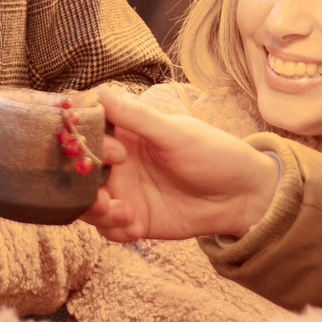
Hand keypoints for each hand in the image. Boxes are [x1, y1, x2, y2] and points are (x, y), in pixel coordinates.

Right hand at [78, 89, 280, 241]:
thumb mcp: (176, 134)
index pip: (85, 136)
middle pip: (78, 175)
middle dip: (81, 188)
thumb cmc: (214, 154)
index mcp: (123, 135)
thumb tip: (98, 91)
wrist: (243, 196)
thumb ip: (136, 117)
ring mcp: (125, 193)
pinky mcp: (134, 220)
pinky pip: (108, 229)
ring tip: (124, 213)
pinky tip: (136, 227)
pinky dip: (115, 230)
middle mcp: (117, 165)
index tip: (113, 153)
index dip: (87, 145)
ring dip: (97, 212)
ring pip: (88, 206)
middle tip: (102, 196)